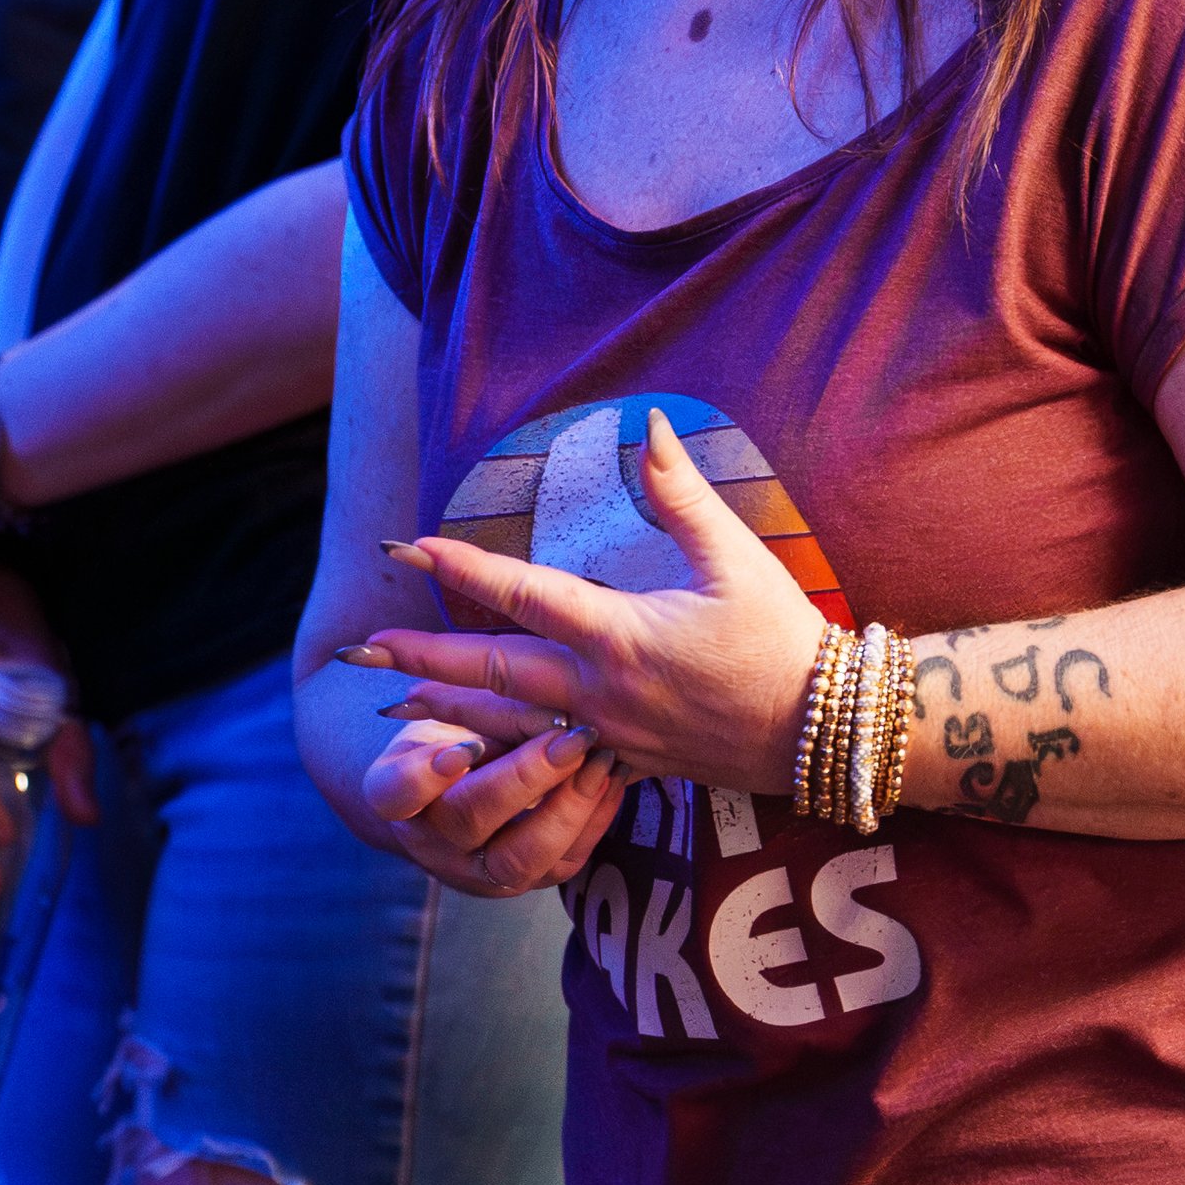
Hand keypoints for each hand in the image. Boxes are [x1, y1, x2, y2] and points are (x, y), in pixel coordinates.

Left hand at [337, 408, 828, 809]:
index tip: (408, 548)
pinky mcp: (628, 762)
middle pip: (493, 673)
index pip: (522, 595)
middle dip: (422, 661)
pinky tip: (477, 751)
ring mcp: (611, 735)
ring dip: (449, 712)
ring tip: (393, 705)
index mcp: (620, 636)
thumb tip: (647, 422)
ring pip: (512, 726)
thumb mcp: (735, 556)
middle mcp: (602, 692)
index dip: (462, 568)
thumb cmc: (782, 637)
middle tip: (359, 650)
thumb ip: (681, 492)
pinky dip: (505, 752)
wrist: (824, 730)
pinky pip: (551, 760)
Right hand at [357, 709, 630, 899]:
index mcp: (394, 792)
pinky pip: (564, 862)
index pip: (398, 794)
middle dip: (524, 778)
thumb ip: (478, 703)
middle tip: (570, 738)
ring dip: (569, 806)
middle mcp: (432, 841)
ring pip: (521, 858)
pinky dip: (594, 819)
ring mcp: (478, 871)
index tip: (462, 749)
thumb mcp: (453, 708)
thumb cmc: (456, 730)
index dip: (424, 776)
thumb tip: (537, 705)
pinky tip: (612, 778)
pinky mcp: (526, 881)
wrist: (463, 785)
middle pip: (469, 820)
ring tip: (601, 759)